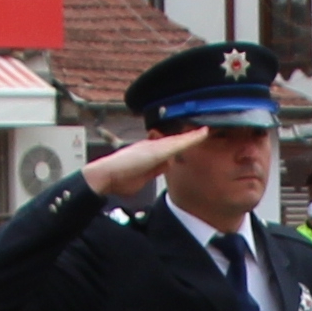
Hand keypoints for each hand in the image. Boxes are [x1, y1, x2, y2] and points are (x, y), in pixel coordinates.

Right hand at [81, 129, 203, 199]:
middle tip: (204, 131)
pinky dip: (191, 138)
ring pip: (178, 140)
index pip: (169, 147)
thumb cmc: (118, 180)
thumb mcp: (142, 177)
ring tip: (207, 130)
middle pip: (175, 140)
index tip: (193, 140)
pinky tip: (203, 134)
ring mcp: (153, 146)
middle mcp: (151, 145)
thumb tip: (166, 166)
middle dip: (189, 137)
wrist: (105, 175)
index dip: (181, 143)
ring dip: (193, 135)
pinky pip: (178, 143)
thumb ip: (154, 170)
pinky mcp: (156, 151)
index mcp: (148, 152)